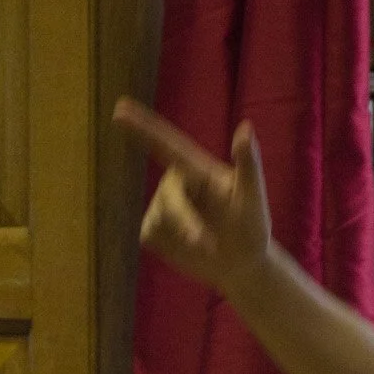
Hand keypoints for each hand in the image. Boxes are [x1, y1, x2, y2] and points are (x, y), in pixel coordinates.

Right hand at [113, 96, 274, 295]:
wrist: (241, 265)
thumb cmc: (251, 226)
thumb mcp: (253, 196)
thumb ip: (248, 163)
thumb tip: (246, 127)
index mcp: (197, 168)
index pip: (166, 143)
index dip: (142, 125)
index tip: (119, 108)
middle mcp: (176, 183)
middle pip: (168, 196)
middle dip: (184, 219)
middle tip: (204, 242)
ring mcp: (162, 206)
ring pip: (159, 218)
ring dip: (182, 235)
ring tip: (207, 245)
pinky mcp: (153, 230)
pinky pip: (149, 234)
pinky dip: (169, 246)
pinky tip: (187, 248)